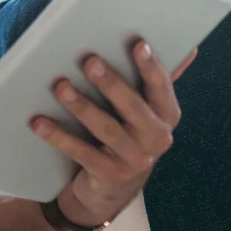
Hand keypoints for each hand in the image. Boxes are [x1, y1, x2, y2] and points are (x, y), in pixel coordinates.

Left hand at [31, 40, 193, 227]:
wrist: (114, 187)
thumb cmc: (130, 133)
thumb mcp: (148, 110)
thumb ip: (160, 80)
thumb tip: (191, 47)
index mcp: (167, 115)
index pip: (161, 87)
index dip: (151, 66)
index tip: (138, 44)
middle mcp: (157, 138)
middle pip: (132, 107)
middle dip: (111, 83)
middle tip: (89, 61)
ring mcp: (134, 159)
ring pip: (105, 129)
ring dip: (82, 106)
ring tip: (60, 86)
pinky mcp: (109, 174)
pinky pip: (81, 152)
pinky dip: (59, 136)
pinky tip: (39, 122)